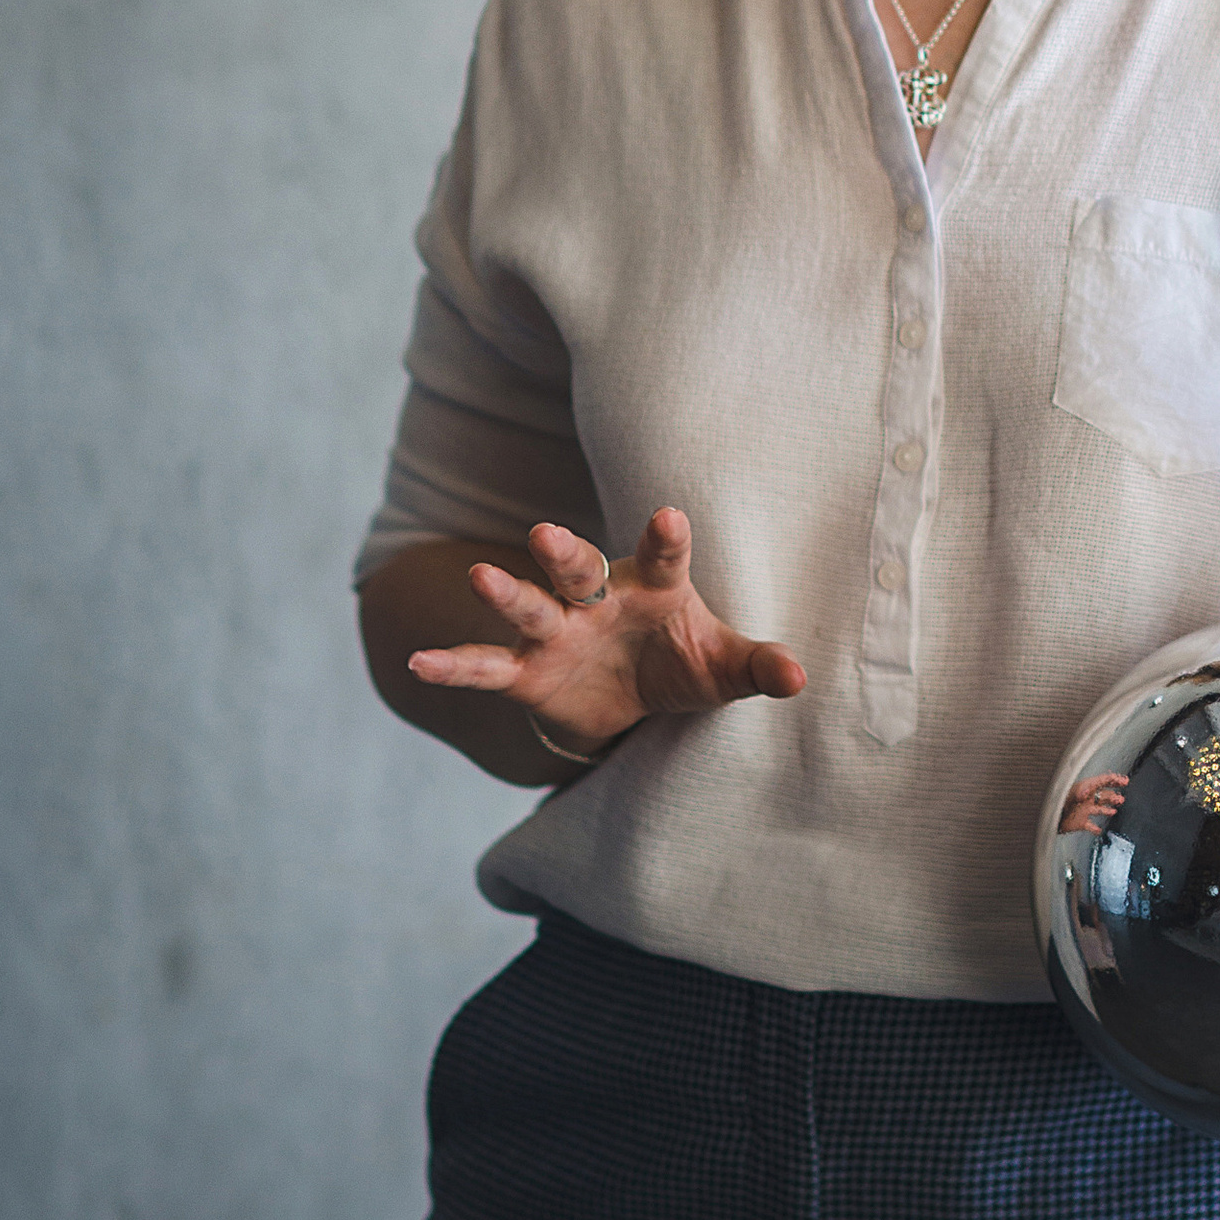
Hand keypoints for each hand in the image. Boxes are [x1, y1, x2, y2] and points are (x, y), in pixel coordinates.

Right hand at [408, 508, 805, 760]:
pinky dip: (454, 666)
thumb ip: (756, 667)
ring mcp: (558, 633)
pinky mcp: (527, 673)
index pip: (665, 558)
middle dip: (563, 551)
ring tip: (480, 576)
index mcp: (655, 588)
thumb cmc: (681, 665)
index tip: (670, 516)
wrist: (629, 703)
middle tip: (546, 532)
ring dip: (507, 594)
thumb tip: (799, 678)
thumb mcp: (721, 670)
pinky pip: (487, 667)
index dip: (666, 539)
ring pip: (530, 607)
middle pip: (579, 568)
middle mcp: (599, 600)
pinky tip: (420, 663)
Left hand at [1057, 771, 1128, 837]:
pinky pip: (1090, 825)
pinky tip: (1099, 830)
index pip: (1101, 782)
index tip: (1124, 781)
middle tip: (1122, 798)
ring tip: (1115, 810)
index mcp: (1083, 789)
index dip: (1114, 780)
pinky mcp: (1079, 823)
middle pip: (1102, 795)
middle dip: (1113, 795)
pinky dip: (1096, 828)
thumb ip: (1076, 793)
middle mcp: (1085, 799)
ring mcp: (1083, 811)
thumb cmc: (1054, 805)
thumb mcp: (1066, 796)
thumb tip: (1086, 791)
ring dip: (1107, 809)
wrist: (1046, 821)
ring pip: (1099, 808)